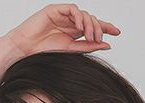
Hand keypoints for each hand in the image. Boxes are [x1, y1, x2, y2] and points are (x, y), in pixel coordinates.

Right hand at [5, 4, 120, 59]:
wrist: (26, 50)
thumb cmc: (45, 52)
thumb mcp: (72, 50)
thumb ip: (89, 46)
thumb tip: (107, 45)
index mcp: (75, 32)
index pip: (94, 27)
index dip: (106, 27)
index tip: (117, 33)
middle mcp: (70, 23)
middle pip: (91, 19)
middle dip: (99, 28)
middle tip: (99, 39)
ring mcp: (63, 15)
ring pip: (84, 14)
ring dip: (90, 24)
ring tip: (90, 36)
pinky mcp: (55, 10)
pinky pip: (72, 9)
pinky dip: (79, 17)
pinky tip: (81, 27)